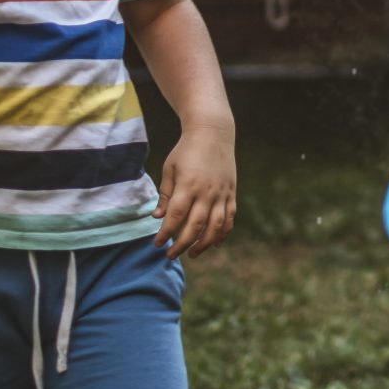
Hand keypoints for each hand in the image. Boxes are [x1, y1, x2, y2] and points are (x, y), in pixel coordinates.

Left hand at [152, 128, 235, 261]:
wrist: (213, 133)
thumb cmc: (186, 150)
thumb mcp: (170, 168)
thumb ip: (165, 194)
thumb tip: (158, 217)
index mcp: (188, 185)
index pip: (176, 216)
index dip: (166, 233)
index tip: (157, 244)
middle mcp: (206, 192)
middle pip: (195, 226)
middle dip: (182, 244)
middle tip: (171, 255)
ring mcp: (221, 193)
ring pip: (215, 226)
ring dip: (204, 244)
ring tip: (193, 253)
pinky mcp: (231, 193)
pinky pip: (229, 218)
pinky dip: (224, 233)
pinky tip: (215, 243)